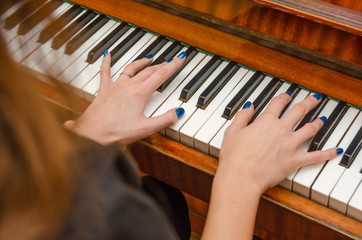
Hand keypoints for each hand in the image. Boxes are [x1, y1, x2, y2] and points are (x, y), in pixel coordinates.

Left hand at [65, 51, 185, 144]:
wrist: (92, 135)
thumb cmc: (116, 132)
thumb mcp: (146, 128)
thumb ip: (165, 119)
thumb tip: (178, 112)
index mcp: (140, 93)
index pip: (161, 75)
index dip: (173, 66)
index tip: (180, 58)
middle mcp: (128, 86)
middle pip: (148, 71)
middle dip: (161, 65)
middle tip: (169, 62)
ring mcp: (115, 87)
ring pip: (131, 69)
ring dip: (141, 63)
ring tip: (149, 58)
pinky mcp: (104, 91)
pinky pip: (105, 72)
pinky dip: (106, 62)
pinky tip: (107, 54)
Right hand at [218, 93, 340, 193]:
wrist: (241, 176)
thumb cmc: (234, 157)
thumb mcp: (232, 131)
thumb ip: (242, 116)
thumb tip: (249, 106)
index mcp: (265, 121)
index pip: (278, 103)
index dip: (284, 97)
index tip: (287, 96)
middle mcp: (281, 130)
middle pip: (299, 111)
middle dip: (308, 103)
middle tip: (314, 99)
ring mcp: (290, 144)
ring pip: (310, 129)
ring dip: (317, 122)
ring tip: (321, 118)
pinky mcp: (294, 161)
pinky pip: (315, 156)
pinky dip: (327, 153)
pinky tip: (334, 151)